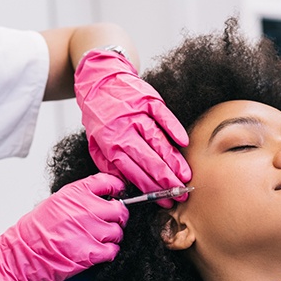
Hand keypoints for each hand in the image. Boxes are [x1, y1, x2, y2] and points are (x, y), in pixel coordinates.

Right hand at [0, 173, 127, 280]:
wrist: (20, 255)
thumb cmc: (35, 231)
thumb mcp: (57, 202)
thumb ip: (81, 197)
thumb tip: (105, 198)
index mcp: (76, 194)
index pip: (109, 181)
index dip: (118, 189)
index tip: (118, 194)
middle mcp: (84, 210)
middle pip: (120, 209)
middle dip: (118, 217)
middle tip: (111, 222)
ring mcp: (88, 231)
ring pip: (118, 231)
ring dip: (112, 237)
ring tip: (99, 239)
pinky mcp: (90, 253)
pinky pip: (113, 250)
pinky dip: (109, 252)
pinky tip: (99, 251)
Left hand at [75, 49, 191, 207]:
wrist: (99, 80)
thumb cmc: (99, 116)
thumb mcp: (95, 143)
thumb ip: (109, 165)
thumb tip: (126, 185)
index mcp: (110, 144)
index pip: (133, 172)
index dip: (150, 188)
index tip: (164, 200)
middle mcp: (124, 130)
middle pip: (148, 160)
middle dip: (166, 180)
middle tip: (180, 193)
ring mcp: (137, 114)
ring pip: (158, 141)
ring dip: (173, 161)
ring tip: (185, 176)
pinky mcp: (148, 100)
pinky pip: (163, 116)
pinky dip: (174, 129)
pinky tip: (183, 143)